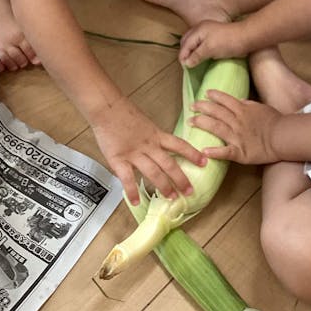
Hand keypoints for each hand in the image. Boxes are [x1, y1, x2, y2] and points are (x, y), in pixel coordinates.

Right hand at [90, 98, 207, 204]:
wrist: (106, 108)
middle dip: (180, 179)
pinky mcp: (118, 159)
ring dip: (163, 186)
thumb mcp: (145, 124)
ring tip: (171, 197)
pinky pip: (127, 178)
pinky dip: (132, 191)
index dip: (192, 154)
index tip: (204, 163)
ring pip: (152, 172)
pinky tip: (136, 202)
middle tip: (189, 192)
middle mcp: (148, 145)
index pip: (179, 145)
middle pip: (168, 163)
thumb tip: (161, 149)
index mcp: (156, 135)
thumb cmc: (124, 114)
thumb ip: (153, 137)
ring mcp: (134, 153)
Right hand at [179, 20, 245, 67]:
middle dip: (185, 52)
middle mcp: (200, 28)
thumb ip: (196, 56)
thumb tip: (186, 63)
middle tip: (186, 64)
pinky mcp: (214, 35)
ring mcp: (207, 31)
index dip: (183, 56)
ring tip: (192, 61)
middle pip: (187, 41)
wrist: (246, 37)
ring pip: (193, 41)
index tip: (184, 67)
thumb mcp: (209, 49)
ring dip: (191, 50)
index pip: (185, 44)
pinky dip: (198, 49)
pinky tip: (200, 56)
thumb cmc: (227, 42)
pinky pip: (201, 42)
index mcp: (198, 30)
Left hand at [190, 89, 280, 163]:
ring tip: (190, 121)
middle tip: (192, 106)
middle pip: (216, 112)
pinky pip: (225, 152)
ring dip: (202, 123)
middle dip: (202, 108)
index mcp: (243, 110)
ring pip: (216, 128)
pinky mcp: (240, 152)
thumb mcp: (261, 108)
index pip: (225, 100)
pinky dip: (215, 152)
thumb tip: (238, 100)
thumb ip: (248, 104)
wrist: (284, 137)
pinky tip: (204, 151)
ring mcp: (237, 137)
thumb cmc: (276, 122)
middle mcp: (237, 121)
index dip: (214, 96)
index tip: (205, 94)